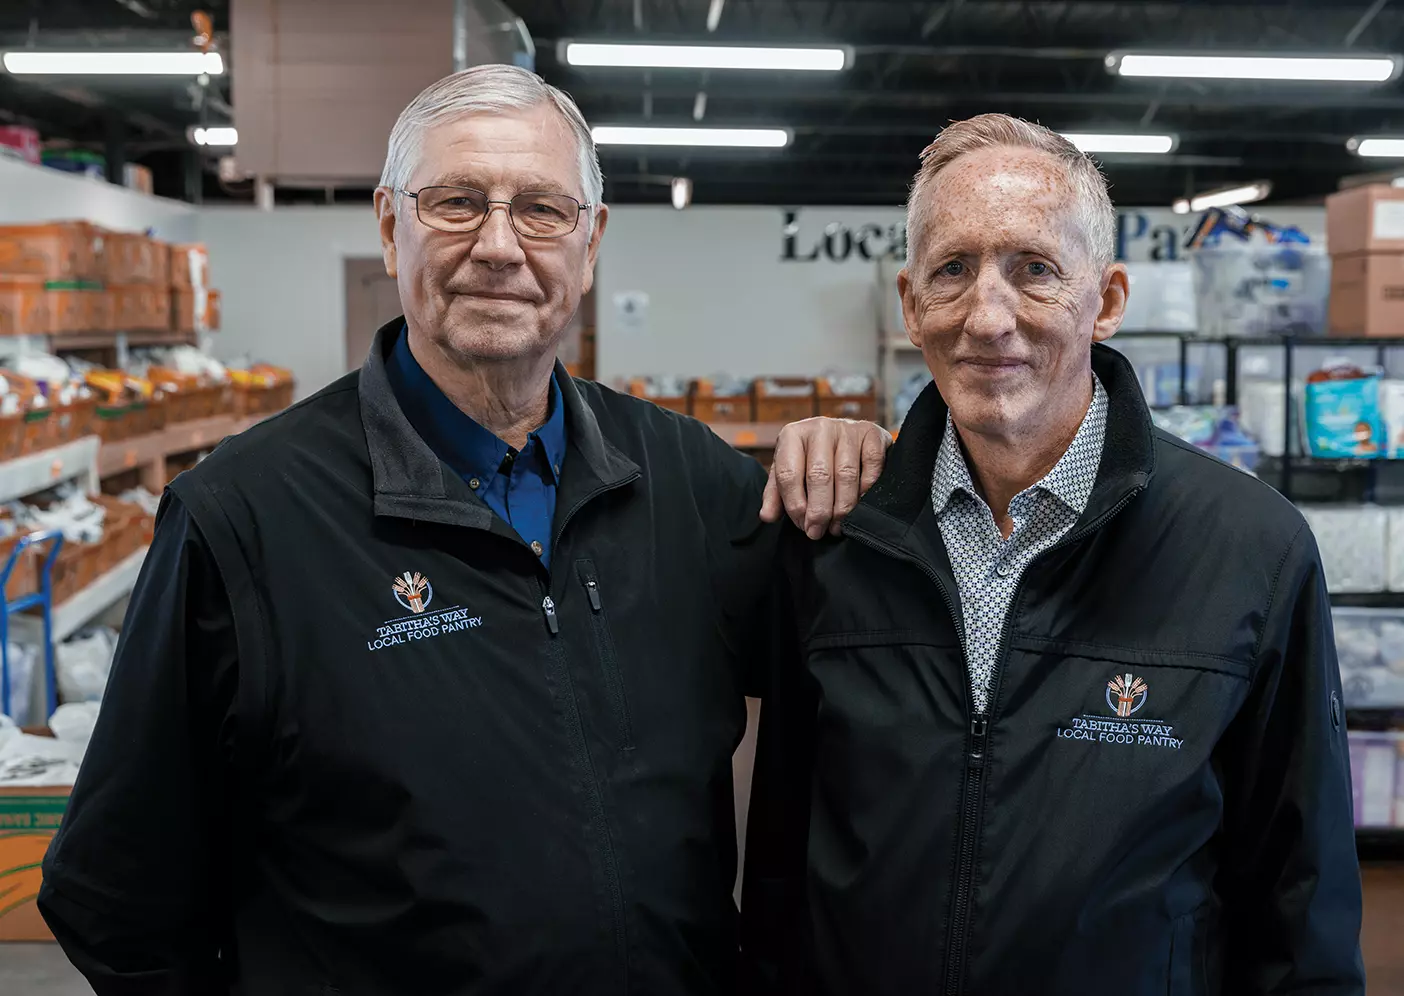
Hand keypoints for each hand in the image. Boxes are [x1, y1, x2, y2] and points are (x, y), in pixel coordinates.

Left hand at [761, 418, 892, 538]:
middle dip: (819, 511)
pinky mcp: (872, 432)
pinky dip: (867, 489)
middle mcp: (819, 428)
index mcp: (792, 435)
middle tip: (819, 532)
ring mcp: (847, 428)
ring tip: (837, 526)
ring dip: (843, 507)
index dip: (794, 505)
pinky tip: (860, 504)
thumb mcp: (791, 472)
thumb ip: (776, 494)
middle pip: (818, 476)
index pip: (788, 474)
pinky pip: (871, 465)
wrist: (850, 435)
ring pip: (846, 474)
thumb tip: (767, 516)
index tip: (803, 526)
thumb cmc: (814, 458)